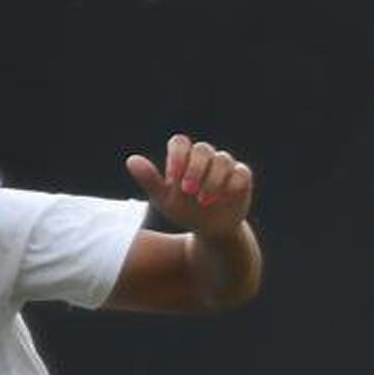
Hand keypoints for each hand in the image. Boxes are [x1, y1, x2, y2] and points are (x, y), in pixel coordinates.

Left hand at [125, 134, 253, 237]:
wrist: (209, 230)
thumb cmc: (184, 210)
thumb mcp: (164, 199)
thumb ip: (150, 180)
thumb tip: (131, 160)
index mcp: (185, 158)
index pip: (180, 143)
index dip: (177, 156)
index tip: (171, 177)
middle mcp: (206, 157)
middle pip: (203, 149)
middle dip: (194, 169)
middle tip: (187, 191)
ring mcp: (225, 166)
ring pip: (222, 159)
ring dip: (213, 179)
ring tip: (204, 200)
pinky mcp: (242, 178)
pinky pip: (241, 172)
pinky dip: (233, 183)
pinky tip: (224, 197)